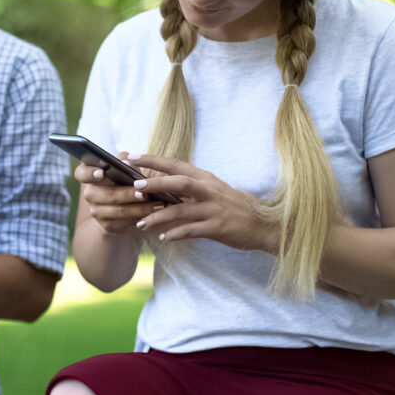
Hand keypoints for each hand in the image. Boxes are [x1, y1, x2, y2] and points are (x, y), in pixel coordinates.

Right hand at [77, 153, 164, 235]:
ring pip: (119, 210)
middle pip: (107, 194)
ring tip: (157, 204)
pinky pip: (125, 222)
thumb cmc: (124, 180)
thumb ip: (125, 160)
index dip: (90, 173)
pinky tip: (154, 214)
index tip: (102, 172)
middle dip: (127, 194)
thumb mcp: (124, 168)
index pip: (81, 173)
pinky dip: (141, 217)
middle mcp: (90, 194)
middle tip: (144, 193)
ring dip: (140, 208)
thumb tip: (127, 159)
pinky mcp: (107, 225)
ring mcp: (96, 211)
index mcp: (89, 175)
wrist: (121, 207)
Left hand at [128, 153, 278, 252]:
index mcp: (206, 178)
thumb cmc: (234, 206)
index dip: (153, 160)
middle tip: (135, 187)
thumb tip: (162, 181)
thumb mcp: (213, 190)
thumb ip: (191, 185)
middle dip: (155, 183)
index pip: (176, 164)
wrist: (263, 225)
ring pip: (181, 210)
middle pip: (179, 182)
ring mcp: (214, 209)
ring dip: (159, 216)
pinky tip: (163, 238)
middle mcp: (209, 190)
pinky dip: (176, 233)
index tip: (131, 156)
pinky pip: (192, 230)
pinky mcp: (218, 228)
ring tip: (141, 223)